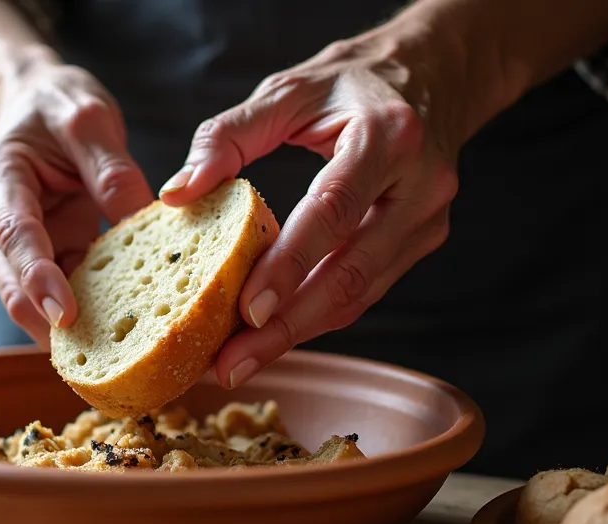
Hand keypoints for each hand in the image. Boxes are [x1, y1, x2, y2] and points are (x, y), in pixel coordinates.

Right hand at [0, 48, 153, 347]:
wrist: (33, 104)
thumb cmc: (55, 106)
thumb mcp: (88, 117)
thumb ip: (111, 167)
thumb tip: (140, 218)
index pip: (16, 236)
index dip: (38, 279)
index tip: (65, 316)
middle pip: (15, 288)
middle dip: (53, 325)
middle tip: (104, 358)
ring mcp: (11, 250)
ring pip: (35, 304)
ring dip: (73, 330)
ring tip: (121, 357)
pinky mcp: (39, 262)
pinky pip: (60, 297)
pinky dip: (88, 316)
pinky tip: (125, 334)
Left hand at [159, 31, 463, 388]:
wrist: (431, 75)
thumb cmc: (350, 84)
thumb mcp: (288, 90)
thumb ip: (227, 136)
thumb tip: (176, 193)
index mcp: (388, 137)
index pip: (334, 212)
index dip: (290, 265)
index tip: (245, 309)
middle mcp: (419, 186)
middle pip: (350, 273)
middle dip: (286, 327)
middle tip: (230, 364)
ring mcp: (426, 221)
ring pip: (359, 294)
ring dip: (297, 333)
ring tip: (238, 362)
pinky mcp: (420, 243)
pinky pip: (364, 291)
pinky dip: (315, 318)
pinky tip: (271, 336)